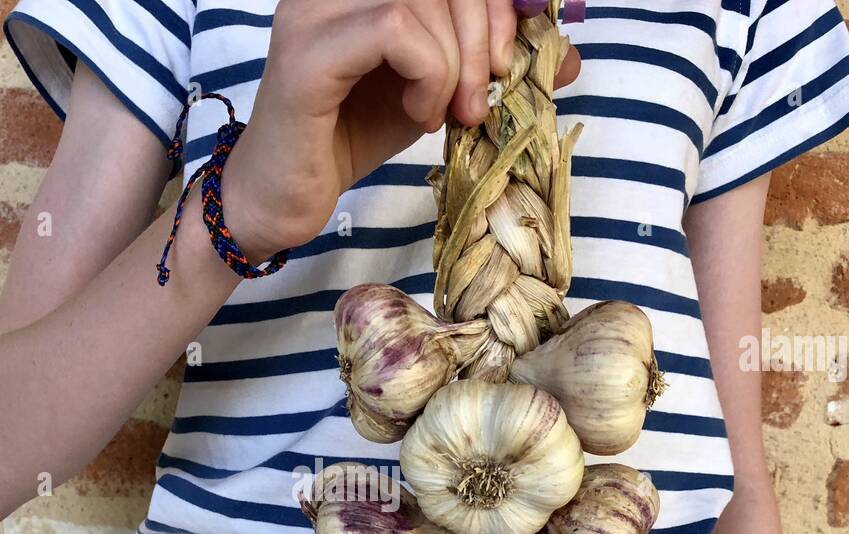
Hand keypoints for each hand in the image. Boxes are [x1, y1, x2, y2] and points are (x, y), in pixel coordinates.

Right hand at [224, 0, 583, 260]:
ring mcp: (314, 10)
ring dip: (457, 62)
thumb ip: (488, 65)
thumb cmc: (347, 137)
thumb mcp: (435, 91)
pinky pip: (395, 29)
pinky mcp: (308, 52)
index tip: (506, 60)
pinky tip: (420, 112)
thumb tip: (567, 57)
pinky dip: (428, 72)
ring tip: (446, 113)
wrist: (281, 198)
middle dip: (485, 30)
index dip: (492, 2)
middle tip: (484, 96)